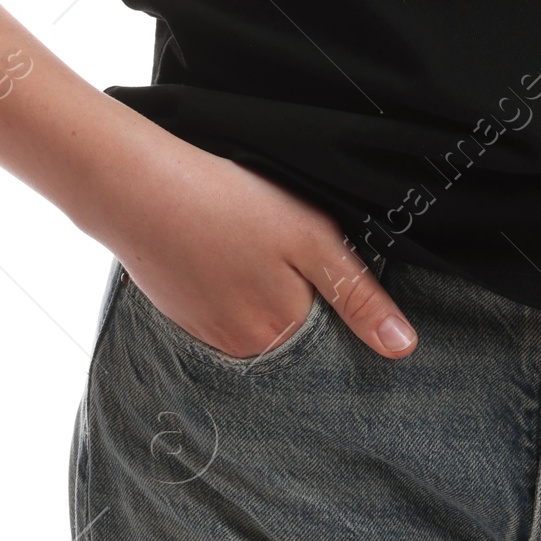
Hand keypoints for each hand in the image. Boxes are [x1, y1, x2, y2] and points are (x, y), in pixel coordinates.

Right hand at [98, 127, 418, 361]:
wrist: (137, 190)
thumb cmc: (227, 204)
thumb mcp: (309, 237)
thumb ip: (356, 294)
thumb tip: (402, 347)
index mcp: (283, 333)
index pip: (333, 345)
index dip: (342, 314)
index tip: (332, 280)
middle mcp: (246, 351)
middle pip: (296, 343)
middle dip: (306, 311)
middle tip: (289, 258)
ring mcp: (209, 338)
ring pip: (260, 332)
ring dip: (268, 304)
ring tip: (256, 254)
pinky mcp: (183, 319)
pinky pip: (225, 322)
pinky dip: (234, 298)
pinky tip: (227, 261)